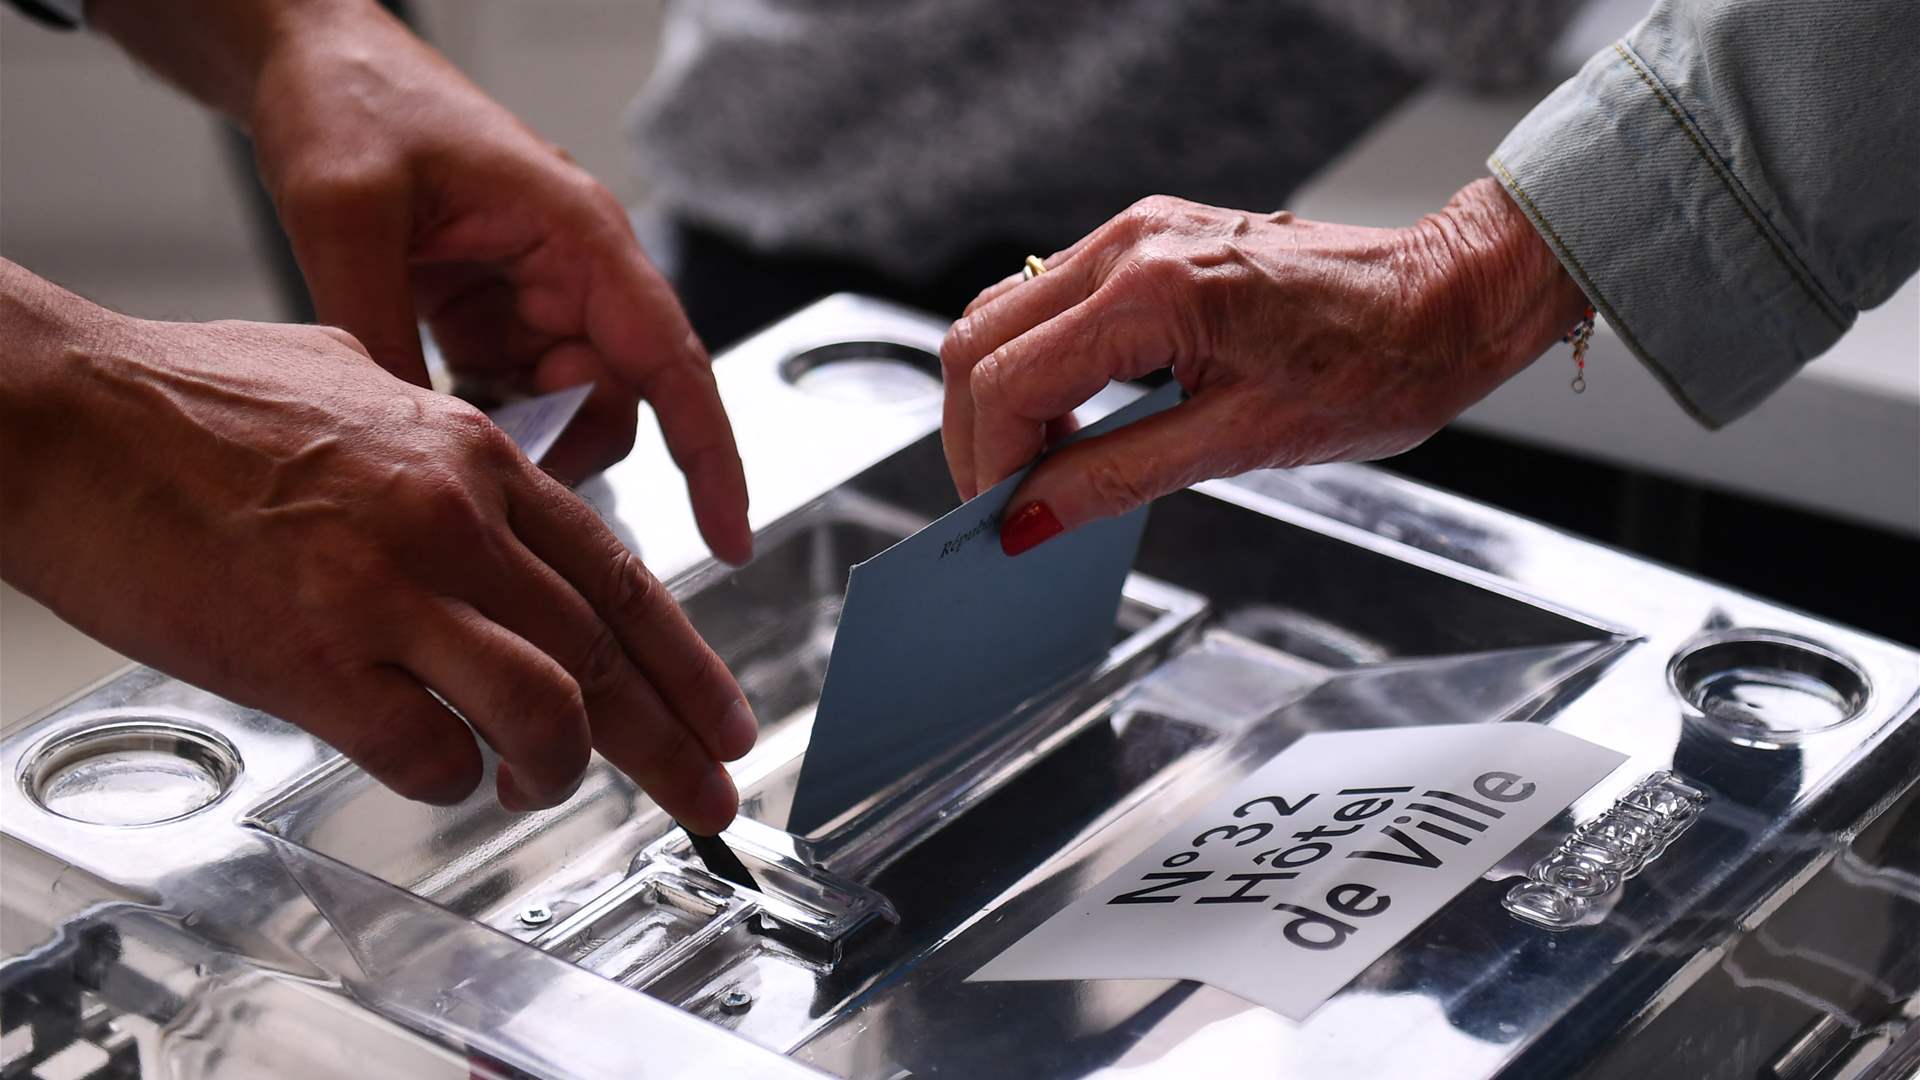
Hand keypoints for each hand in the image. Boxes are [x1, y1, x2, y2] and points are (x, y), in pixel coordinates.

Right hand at [0, 292, 753, 830]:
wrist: (62, 415)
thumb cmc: (189, 402)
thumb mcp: (361, 385)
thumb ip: (443, 453)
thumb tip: (492, 503)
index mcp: (471, 458)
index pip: (620, 578)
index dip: (689, 663)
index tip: (723, 718)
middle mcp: (452, 521)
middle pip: (607, 655)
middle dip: (674, 744)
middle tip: (708, 800)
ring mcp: (387, 591)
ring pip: (544, 710)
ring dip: (558, 772)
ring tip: (539, 792)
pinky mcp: (312, 658)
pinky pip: (426, 752)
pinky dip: (449, 781)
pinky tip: (438, 774)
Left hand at [239, 3, 749, 561]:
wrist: (312, 59)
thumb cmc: (351, 102)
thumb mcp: (346, 214)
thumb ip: (379, 332)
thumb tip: (406, 445)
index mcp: (577, 236)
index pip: (671, 361)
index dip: (710, 456)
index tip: (731, 536)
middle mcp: (574, 271)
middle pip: (618, 401)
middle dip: (565, 450)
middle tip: (486, 483)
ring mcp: (535, 296)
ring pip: (567, 408)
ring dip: (518, 439)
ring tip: (442, 440)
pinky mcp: (494, 315)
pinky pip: (515, 395)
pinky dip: (484, 422)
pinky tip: (427, 415)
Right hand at [939, 179, 1587, 553]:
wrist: (1447, 298)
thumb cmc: (1379, 364)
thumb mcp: (1243, 443)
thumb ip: (1119, 476)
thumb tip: (1034, 517)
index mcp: (1155, 293)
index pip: (1008, 379)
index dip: (989, 461)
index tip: (1005, 519)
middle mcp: (1131, 245)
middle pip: (979, 338)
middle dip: (976, 431)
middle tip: (1008, 504)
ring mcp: (1136, 233)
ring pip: (1003, 313)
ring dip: (1002, 396)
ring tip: (1044, 466)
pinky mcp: (1150, 240)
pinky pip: (1051, 299)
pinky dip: (1038, 363)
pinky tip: (1075, 417)